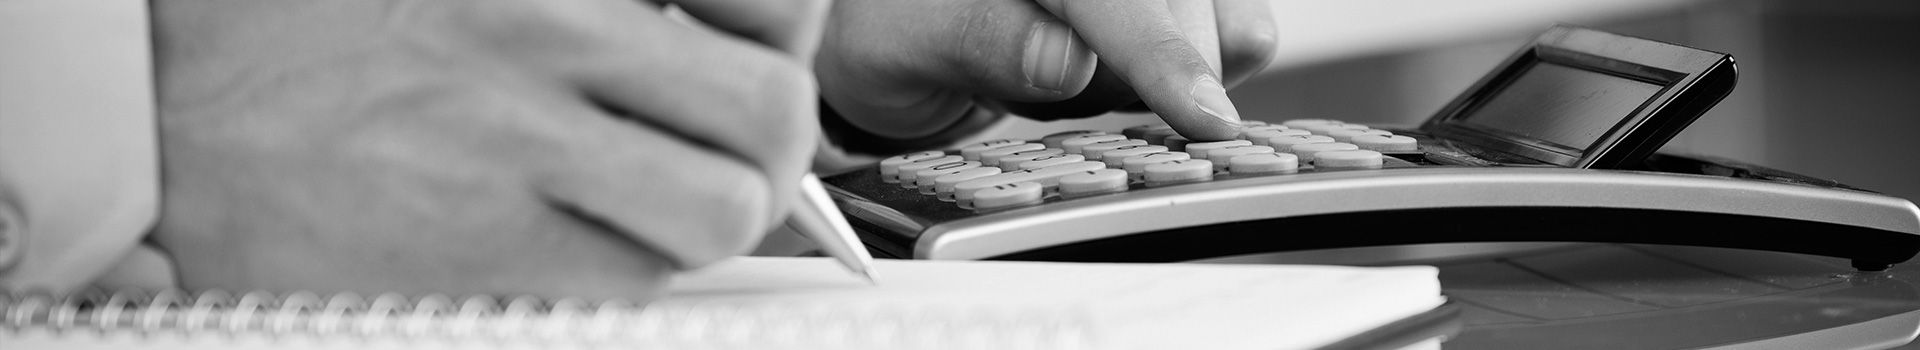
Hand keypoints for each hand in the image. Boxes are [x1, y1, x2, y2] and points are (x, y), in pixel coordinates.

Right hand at [148, 0, 824, 300]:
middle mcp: (546, 36)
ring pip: (718, 213)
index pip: (770, 0)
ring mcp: (510, 147)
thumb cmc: (320, 26)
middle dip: (769, 151)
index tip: (749, 58)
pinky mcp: (472, 249)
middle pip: (771, 114)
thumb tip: (719, 34)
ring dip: (702, 220)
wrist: (159, 99)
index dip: (781, 37)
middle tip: (724, 158)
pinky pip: (625, 284)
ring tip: (640, 204)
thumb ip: (605, 5)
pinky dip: (620, 273)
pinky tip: (562, 241)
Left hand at [817, 0, 1276, 142]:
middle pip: (1182, 5)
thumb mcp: (899, 44)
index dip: (1161, 52)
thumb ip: (979, 41)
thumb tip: (1068, 60)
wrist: (895, 24)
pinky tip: (1126, 74)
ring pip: (1223, 16)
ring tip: (1087, 83)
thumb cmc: (889, 28)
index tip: (1201, 114)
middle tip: (1066, 103)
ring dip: (1173, 71)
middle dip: (1152, 74)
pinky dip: (1194, 67)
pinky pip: (1234, 26)